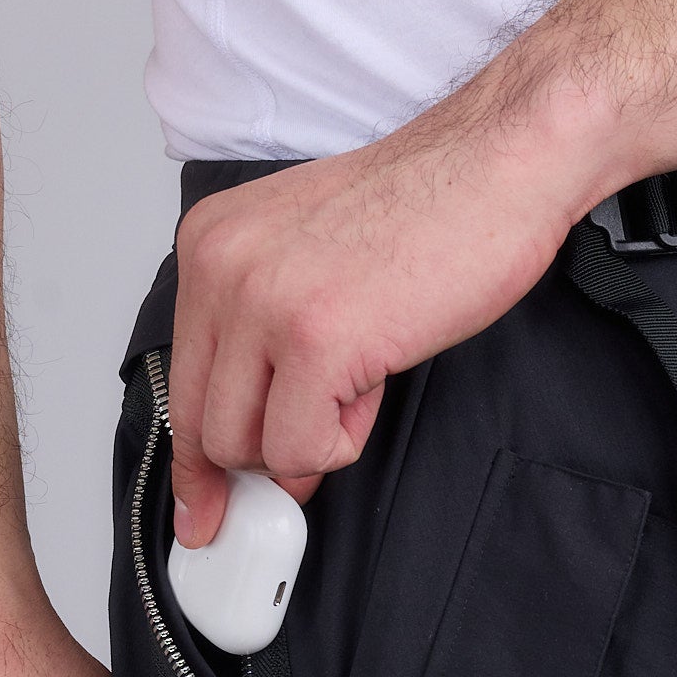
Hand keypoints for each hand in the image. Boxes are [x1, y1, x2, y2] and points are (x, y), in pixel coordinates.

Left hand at [168, 95, 605, 545]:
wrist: (497, 167)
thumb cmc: (429, 210)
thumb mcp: (311, 259)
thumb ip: (267, 340)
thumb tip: (261, 437)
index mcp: (212, 244)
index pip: (179, 379)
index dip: (197, 459)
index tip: (205, 509)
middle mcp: (221, 268)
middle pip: (205, 426)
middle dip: (263, 458)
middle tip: (316, 449)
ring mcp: (263, 303)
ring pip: (246, 447)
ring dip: (312, 440)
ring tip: (363, 380)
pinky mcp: (314, 341)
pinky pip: (302, 449)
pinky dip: (345, 439)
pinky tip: (377, 379)